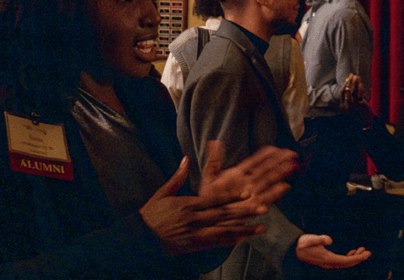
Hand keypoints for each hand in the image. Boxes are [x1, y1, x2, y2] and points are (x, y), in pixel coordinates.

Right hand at [140, 143, 297, 255]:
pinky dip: (232, 241)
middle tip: (262, 208)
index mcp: (188, 204)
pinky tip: (245, 238)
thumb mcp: (163, 192)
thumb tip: (186, 159)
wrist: (140, 237)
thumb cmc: (151, 213)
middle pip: (224, 215)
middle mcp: (194, 219)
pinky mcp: (195, 245)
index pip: (214, 199)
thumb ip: (178, 176)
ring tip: (261, 226)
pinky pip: (216, 243)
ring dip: (244, 228)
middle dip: (244, 212)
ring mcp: (195, 234)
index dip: (232, 196)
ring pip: (224, 231)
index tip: (247, 193)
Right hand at [296, 234, 370, 268]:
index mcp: (328, 259)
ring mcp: (329, 263)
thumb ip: (320, 239)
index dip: (357, 258)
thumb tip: (330, 240)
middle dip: (359, 258)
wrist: (294, 250)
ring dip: (355, 257)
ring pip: (345, 262)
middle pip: (348, 263)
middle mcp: (330, 263)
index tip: (366, 254)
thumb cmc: (302, 243)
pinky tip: (353, 252)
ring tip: (363, 250)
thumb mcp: (310, 239)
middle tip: (369, 252)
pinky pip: (341, 261)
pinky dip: (349, 257)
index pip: (346, 261)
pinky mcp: (328, 260)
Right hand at [341, 74, 372, 124]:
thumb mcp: (352, 103)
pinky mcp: (359, 104)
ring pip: (352, 90)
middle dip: (349, 81)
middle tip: (351, 74)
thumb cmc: (359, 111)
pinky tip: (360, 82)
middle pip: (346, 90)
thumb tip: (349, 83)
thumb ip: (350, 95)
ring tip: (356, 76)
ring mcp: (352, 104)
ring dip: (354, 82)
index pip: (342, 92)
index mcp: (343, 105)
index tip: (347, 78)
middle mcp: (346, 105)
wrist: (365, 120)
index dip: (345, 84)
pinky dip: (359, 86)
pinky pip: (359, 93)